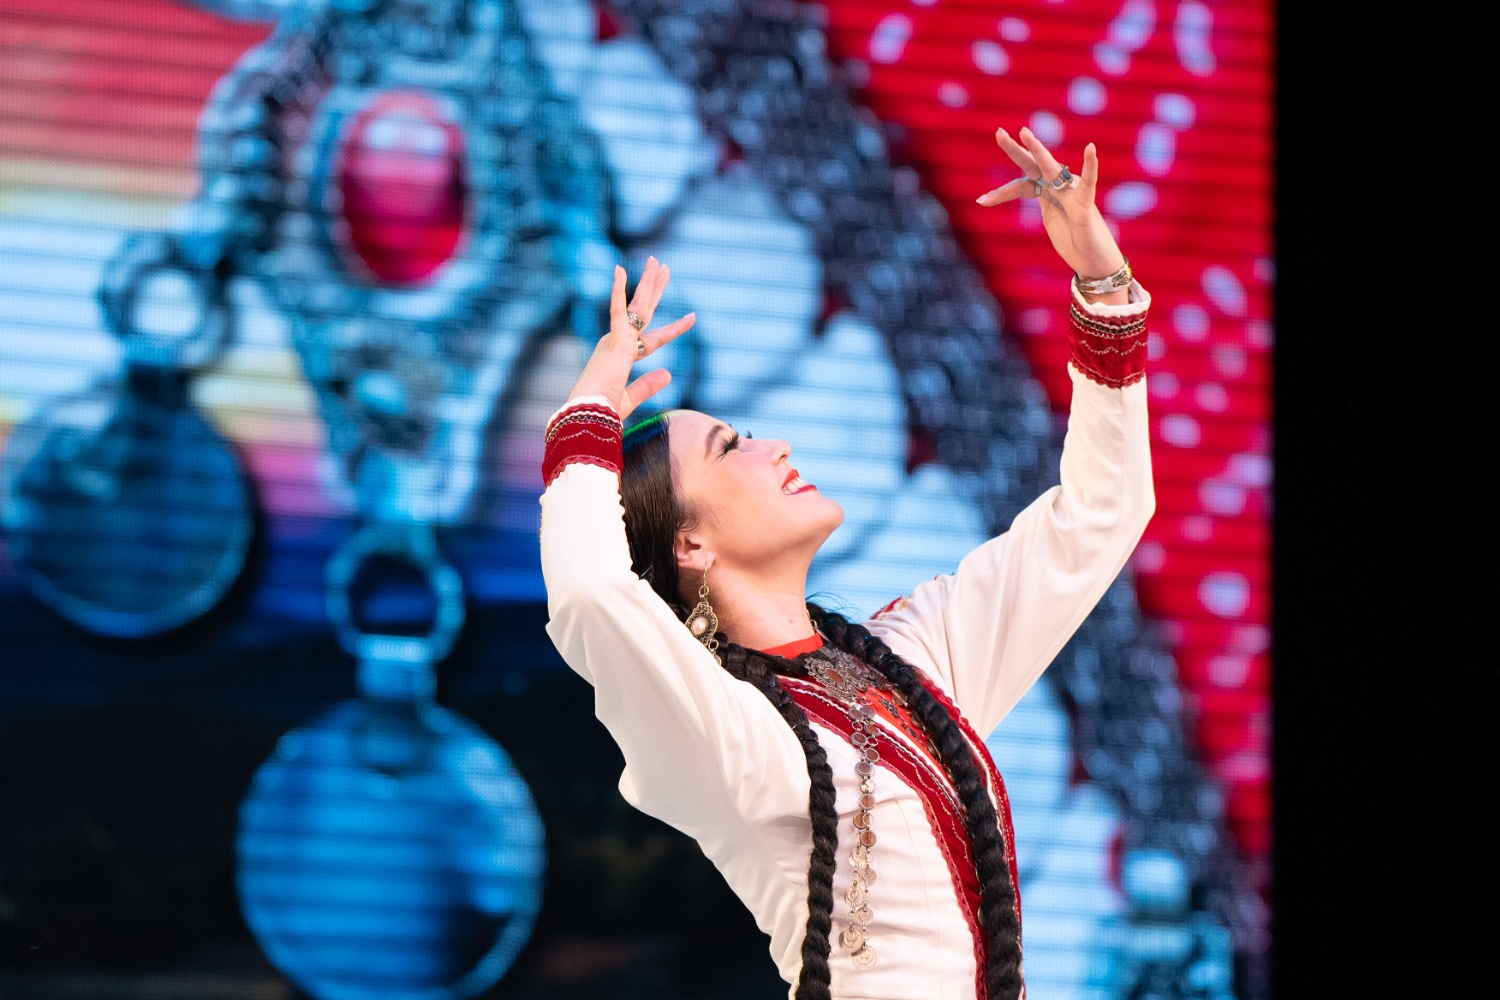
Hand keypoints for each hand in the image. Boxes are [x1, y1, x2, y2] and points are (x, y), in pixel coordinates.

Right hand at [567, 256, 695, 420]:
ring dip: (648, 284)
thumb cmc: (603, 411)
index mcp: (620, 357)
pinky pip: (617, 312)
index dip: (673, 329)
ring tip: (658, 263)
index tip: (691, 318)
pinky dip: (618, 291)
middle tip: (664, 268)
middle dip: (654, 290)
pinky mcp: (613, 342)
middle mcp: (616, 343)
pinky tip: (620, 270)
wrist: (588, 415)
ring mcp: (615, 340)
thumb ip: (648, 385)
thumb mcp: (630, 397)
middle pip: (643, 313)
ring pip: (636, 307)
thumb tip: (669, 374)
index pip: (652, 339)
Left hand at [976, 127, 1127, 295]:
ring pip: (1052, 169)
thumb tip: (1030, 196)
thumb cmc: (1074, 241)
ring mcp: (1072, 193)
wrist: (1094, 260)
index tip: (981, 201)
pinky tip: (1090, 149)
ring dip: (1038, 151)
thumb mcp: (1052, 222)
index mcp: (1048, 192)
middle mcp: (1059, 187)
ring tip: (1024, 133)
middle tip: (998, 133)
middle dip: (1015, 150)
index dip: (1001, 192)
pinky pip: (1088, 184)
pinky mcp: (1085, 205)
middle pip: (1032, 166)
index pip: (1021, 184)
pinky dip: (1091, 166)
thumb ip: (1044, 205)